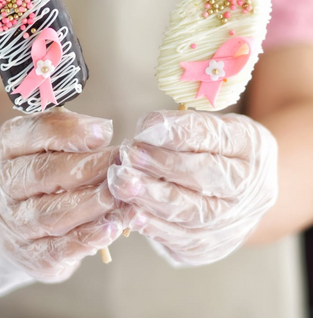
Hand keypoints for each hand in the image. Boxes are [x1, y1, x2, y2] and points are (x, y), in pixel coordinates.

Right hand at [0, 108, 121, 295]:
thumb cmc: (25, 167)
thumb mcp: (31, 140)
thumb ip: (63, 132)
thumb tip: (102, 132)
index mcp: (4, 148)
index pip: (33, 133)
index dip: (70, 132)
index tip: (104, 131)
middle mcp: (3, 185)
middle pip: (44, 173)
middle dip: (90, 168)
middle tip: (122, 164)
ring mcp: (11, 223)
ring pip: (52, 214)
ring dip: (93, 204)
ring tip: (123, 195)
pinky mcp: (27, 255)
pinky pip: (56, 250)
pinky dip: (87, 239)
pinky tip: (113, 227)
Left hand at [108, 110, 277, 266]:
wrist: (240, 197)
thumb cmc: (219, 153)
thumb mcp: (213, 129)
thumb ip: (184, 127)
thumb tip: (148, 129)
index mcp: (250, 146)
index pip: (213, 136)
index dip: (177, 132)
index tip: (146, 126)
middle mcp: (248, 188)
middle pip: (204, 176)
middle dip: (162, 164)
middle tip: (130, 154)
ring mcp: (232, 222)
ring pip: (190, 211)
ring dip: (151, 196)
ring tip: (122, 183)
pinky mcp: (211, 247)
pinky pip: (180, 239)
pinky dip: (154, 226)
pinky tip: (132, 213)